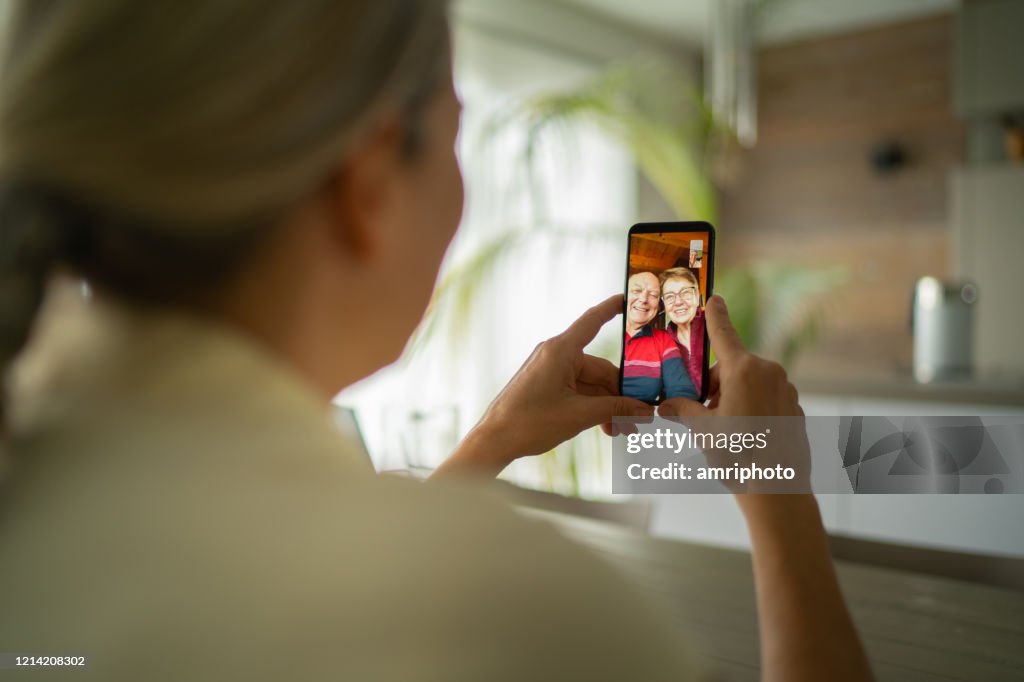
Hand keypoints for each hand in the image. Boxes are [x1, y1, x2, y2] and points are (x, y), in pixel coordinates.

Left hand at [432, 295, 653, 477]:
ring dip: (609, 406)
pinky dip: (593, 407)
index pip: (592, 321)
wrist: (495, 440)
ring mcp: (551, 371)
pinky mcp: (548, 385)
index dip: (612, 308)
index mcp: (561, 350)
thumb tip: (644, 410)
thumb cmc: (529, 422)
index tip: (627, 298)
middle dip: (621, 395)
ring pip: (592, 384)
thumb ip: (615, 409)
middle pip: (601, 369)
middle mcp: (556, 355)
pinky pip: (579, 391)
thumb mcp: (579, 415)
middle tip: (640, 417)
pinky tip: (606, 427)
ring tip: (623, 430)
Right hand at [658, 295, 808, 494]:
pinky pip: (766, 399)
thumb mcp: (703, 431)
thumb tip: (665, 405)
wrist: (779, 489)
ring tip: (725, 433)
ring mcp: (786, 389)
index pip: (724, 333)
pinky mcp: (794, 407)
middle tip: (701, 414)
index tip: (714, 297)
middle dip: (713, 386)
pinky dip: (752, 410)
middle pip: (731, 368)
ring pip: (748, 384)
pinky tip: (746, 438)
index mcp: (744, 371)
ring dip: (732, 399)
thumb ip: (682, 410)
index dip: (716, 314)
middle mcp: (768, 373)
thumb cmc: (739, 458)